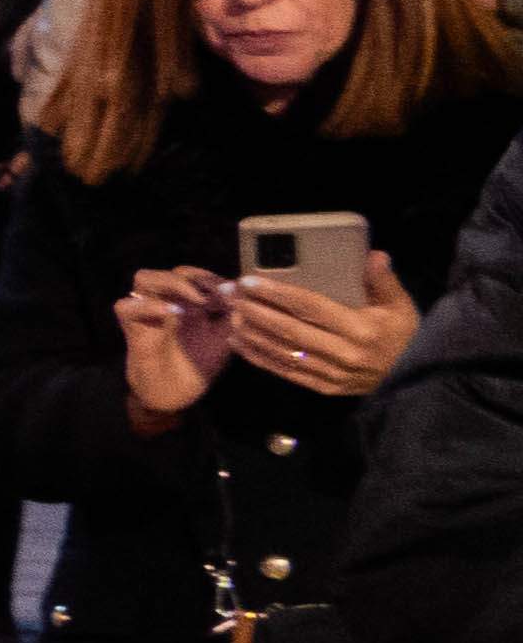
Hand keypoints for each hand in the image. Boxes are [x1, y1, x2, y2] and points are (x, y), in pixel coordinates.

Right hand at [117, 266, 235, 424]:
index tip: (232, 291)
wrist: (174, 394)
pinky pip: (127, 307)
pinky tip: (173, 314)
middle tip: (215, 295)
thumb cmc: (197, 366)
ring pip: (144, 278)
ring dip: (171, 283)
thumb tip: (235, 288)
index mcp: (188, 302)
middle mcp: (165, 301)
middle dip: (196, 278)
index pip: (196, 275)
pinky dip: (149, 306)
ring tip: (196, 300)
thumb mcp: (224, 340)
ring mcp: (146, 312)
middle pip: (173, 271)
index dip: (213, 278)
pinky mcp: (131, 328)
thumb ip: (232, 315)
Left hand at [230, 254, 417, 399]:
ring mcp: (331, 374)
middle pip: (289, 330)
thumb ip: (383, 281)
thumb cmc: (404, 336)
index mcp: (361, 330)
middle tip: (229, 293)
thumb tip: (374, 254)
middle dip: (254, 310)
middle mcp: (343, 354)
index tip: (249, 281)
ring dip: (251, 333)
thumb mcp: (401, 306)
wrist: (414, 379)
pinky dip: (259, 357)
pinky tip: (239, 342)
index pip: (311, 308)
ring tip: (229, 313)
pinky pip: (285, 372)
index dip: (278, 294)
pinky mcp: (323, 387)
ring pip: (282, 352)